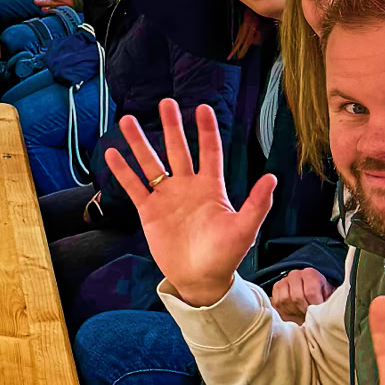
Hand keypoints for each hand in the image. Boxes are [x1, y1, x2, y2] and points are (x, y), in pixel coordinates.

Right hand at [103, 100, 275, 308]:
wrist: (200, 280)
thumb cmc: (225, 256)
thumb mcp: (244, 230)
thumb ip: (256, 204)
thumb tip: (272, 177)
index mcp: (211, 188)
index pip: (209, 151)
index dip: (206, 130)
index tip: (202, 107)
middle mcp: (187, 186)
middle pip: (177, 149)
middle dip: (171, 126)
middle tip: (165, 103)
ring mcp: (166, 197)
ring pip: (151, 163)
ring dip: (139, 142)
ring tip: (127, 120)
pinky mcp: (149, 211)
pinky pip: (134, 186)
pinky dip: (122, 171)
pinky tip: (111, 153)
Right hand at [271, 266, 335, 322]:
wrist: (310, 288)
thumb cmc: (321, 294)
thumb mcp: (328, 296)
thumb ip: (327, 303)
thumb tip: (324, 315)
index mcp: (310, 274)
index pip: (310, 292)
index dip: (314, 306)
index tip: (319, 315)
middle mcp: (295, 274)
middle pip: (297, 297)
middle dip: (304, 311)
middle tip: (310, 317)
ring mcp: (284, 280)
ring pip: (285, 300)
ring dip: (294, 311)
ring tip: (302, 315)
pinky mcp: (276, 288)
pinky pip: (277, 302)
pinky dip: (285, 310)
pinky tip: (294, 312)